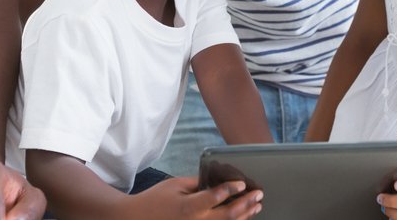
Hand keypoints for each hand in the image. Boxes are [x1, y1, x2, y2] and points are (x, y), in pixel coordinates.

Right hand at [135, 177, 262, 219]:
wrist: (136, 219)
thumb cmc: (155, 200)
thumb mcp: (176, 184)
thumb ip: (198, 183)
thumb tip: (218, 180)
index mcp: (189, 207)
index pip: (216, 197)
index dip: (231, 189)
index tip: (243, 184)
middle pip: (228, 215)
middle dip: (246, 204)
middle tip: (259, 195)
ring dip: (244, 216)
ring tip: (256, 207)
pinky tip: (242, 218)